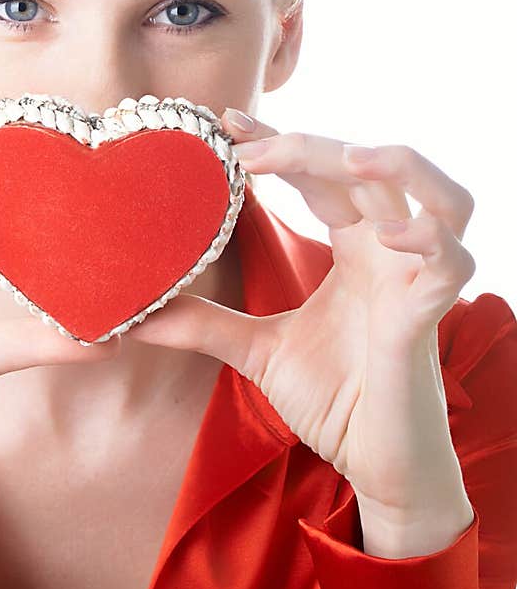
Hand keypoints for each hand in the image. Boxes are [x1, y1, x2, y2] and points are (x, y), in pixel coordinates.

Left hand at [127, 112, 477, 553]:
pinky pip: (452, 263)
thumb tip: (136, 313)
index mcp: (355, 249)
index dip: (280, 141)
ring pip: (441, 198)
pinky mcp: (430, 317)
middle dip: (310, 146)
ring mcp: (417, 280)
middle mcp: (391, 253)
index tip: (226, 123)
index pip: (323, 174)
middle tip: (246, 144)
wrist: (372, 464)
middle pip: (370, 171)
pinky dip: (430, 240)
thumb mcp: (257, 352)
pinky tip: (390, 235)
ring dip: (399, 167)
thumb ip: (205, 324)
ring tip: (347, 155)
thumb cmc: (335, 402)